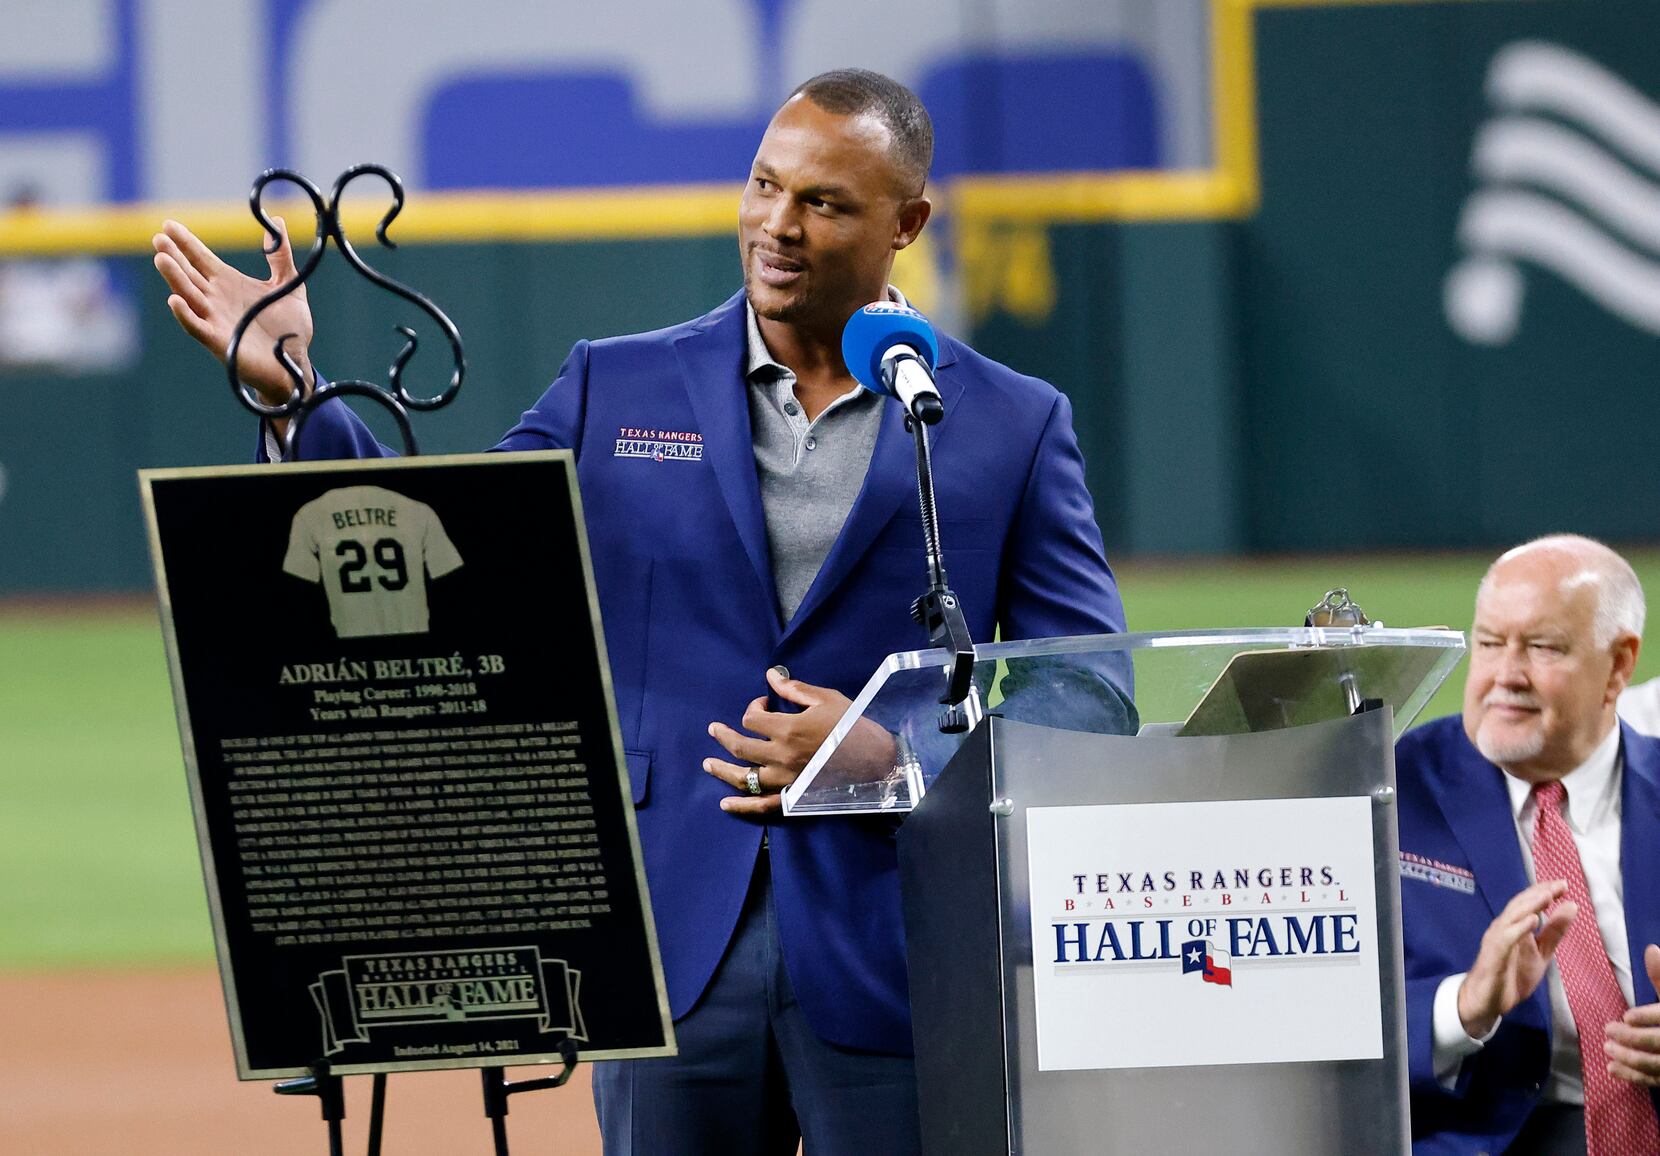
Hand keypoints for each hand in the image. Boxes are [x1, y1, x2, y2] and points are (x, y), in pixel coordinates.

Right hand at [152, 217, 313, 407]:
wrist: (295, 361)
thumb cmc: (289, 327)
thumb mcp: (288, 284)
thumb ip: (280, 255)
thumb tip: (276, 221)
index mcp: (228, 283)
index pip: (200, 258)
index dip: (186, 242)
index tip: (168, 224)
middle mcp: (216, 299)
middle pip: (189, 274)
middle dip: (173, 256)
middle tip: (159, 238)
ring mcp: (215, 319)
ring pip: (188, 296)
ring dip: (174, 278)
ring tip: (161, 258)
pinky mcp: (219, 341)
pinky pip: (197, 327)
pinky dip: (185, 314)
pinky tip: (174, 299)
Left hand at [704, 667, 855, 815]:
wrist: (878, 760)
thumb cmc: (854, 725)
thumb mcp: (827, 699)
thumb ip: (795, 689)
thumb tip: (770, 676)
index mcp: (788, 728)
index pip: (752, 718)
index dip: (753, 707)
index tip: (763, 704)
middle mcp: (781, 756)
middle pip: (740, 746)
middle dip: (724, 736)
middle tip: (714, 730)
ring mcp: (785, 780)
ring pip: (744, 777)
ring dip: (722, 770)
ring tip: (708, 763)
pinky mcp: (793, 798)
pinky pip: (762, 806)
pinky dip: (742, 807)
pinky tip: (725, 804)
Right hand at [1457, 879, 1574, 1038]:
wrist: (1487, 1001)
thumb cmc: (1512, 975)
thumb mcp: (1541, 953)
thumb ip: (1554, 931)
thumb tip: (1571, 906)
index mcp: (1514, 927)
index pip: (1529, 903)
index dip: (1544, 892)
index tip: (1563, 884)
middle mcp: (1503, 928)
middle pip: (1520, 905)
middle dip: (1539, 894)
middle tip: (1559, 885)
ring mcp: (1497, 940)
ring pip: (1512, 917)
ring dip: (1529, 905)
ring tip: (1547, 896)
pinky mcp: (1494, 955)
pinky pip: (1506, 939)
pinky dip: (1519, 928)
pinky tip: (1532, 920)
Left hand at [1604, 943, 1659, 1085]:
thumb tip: (1650, 949)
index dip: (1648, 1017)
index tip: (1627, 1016)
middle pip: (1658, 1042)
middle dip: (1632, 1038)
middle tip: (1608, 1030)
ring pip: (1654, 1064)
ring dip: (1628, 1058)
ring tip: (1606, 1049)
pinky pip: (1654, 1080)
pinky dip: (1632, 1076)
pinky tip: (1612, 1068)